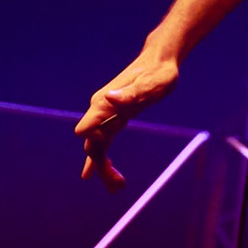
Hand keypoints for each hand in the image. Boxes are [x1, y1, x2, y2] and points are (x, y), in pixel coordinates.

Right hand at [75, 50, 179, 191]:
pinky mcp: (115, 117)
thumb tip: (108, 97)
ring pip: (98, 147)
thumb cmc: (158, 71)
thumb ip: (131, 93)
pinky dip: (104, 159)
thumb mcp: (151, 83)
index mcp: (105, 103)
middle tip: (118, 187)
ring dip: (104, 168)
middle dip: (101, 167)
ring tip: (117, 187)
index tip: (105, 160)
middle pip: (92, 145)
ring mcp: (106, 114)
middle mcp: (100, 109)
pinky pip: (104, 142)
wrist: (160, 60)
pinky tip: (102, 174)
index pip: (87, 130)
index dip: (92, 146)